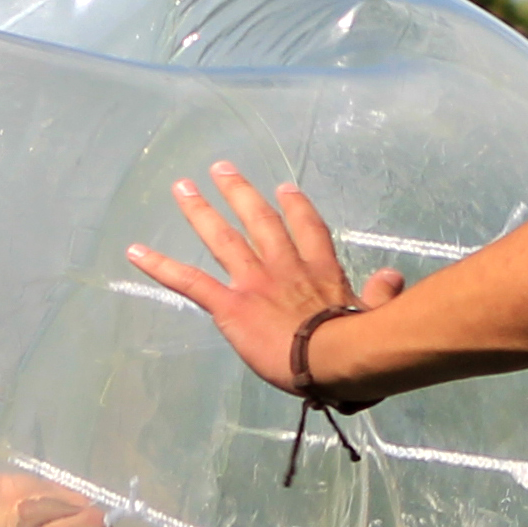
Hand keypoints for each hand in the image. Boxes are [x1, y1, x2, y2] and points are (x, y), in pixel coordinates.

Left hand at [123, 162, 406, 396]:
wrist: (335, 357)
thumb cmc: (358, 345)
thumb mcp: (374, 315)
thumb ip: (380, 293)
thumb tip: (392, 277)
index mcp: (320, 272)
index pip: (308, 230)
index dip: (296, 207)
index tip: (285, 188)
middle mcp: (284, 266)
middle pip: (259, 220)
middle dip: (240, 192)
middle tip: (221, 168)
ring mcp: (255, 281)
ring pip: (223, 238)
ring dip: (200, 210)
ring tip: (182, 187)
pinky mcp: (230, 304)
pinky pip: (189, 281)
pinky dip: (160, 266)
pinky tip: (134, 252)